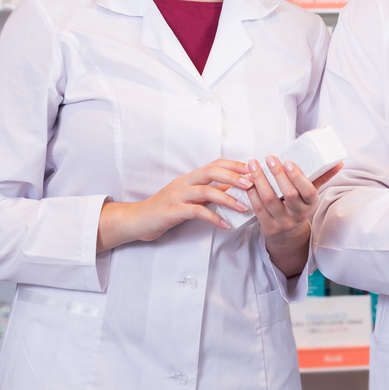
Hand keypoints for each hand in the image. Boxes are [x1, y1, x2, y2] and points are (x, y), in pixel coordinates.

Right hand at [97, 159, 252, 251]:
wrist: (136, 220)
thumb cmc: (164, 209)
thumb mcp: (188, 198)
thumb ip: (207, 193)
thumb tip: (232, 190)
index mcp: (189, 177)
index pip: (215, 164)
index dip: (234, 165)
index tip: (252, 170)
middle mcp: (184, 182)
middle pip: (212, 172)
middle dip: (234, 177)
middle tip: (251, 185)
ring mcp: (177, 196)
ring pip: (206, 191)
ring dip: (228, 199)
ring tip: (243, 208)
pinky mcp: (172, 211)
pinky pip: (196, 212)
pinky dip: (213, 218)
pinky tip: (225, 225)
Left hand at [246, 156, 343, 277]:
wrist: (288, 234)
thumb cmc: (299, 206)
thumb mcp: (311, 194)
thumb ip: (322, 177)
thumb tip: (338, 162)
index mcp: (310, 204)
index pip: (307, 190)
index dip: (297, 176)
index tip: (287, 161)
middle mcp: (298, 215)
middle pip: (288, 194)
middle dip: (278, 174)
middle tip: (269, 157)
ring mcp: (283, 223)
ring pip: (270, 200)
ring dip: (260, 180)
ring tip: (253, 164)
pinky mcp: (268, 228)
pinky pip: (258, 208)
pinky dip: (252, 193)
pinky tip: (248, 181)